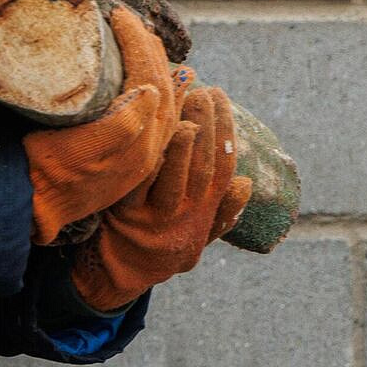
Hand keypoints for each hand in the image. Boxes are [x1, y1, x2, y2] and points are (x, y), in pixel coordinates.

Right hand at [22, 7, 184, 243]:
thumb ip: (121, 125)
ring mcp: (138, 153)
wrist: (33, 206)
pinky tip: (150, 76)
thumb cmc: (46, 172)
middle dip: (148, 49)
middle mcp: (147, 148)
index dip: (137, 44)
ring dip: (155, 65)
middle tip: (128, 19)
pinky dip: (154, 88)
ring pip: (160, 99)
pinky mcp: (126, 157)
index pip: (149, 79)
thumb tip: (152, 91)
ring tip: (142, 38)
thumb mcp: (80, 148)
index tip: (119, 16)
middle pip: (160, 86)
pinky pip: (152, 114)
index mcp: (139, 142)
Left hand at [70, 85, 246, 311]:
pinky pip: (137, 182)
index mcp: (203, 211)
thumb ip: (221, 211)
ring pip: (173, 175)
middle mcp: (184, 213)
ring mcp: (154, 215)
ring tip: (187, 106)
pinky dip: (145, 157)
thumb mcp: (196, 236)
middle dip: (206, 125)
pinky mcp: (124, 215)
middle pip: (202, 165)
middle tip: (204, 90)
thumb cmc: (160, 246)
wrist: (119, 276)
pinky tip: (147, 132)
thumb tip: (247, 183)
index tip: (220, 95)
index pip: (223, 165)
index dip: (225, 129)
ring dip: (182, 141)